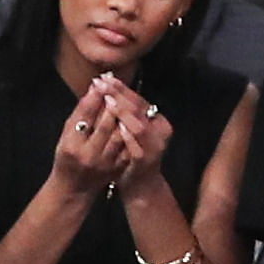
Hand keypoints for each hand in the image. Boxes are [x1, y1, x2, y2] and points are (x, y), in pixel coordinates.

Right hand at [51, 87, 127, 196]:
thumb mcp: (65, 137)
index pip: (85, 117)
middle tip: (115, 84)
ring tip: (123, 97)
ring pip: (120, 133)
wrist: (74, 188)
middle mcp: (89, 155)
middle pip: (106, 123)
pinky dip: (131, 129)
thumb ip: (79, 115)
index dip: (94, 97)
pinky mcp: (118, 167)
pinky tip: (132, 116)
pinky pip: (128, 144)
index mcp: (72, 146)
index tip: (100, 81)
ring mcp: (106, 163)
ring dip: (124, 113)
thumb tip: (94, 88)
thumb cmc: (66, 158)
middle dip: (112, 101)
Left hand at [94, 74, 171, 193]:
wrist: (141, 186)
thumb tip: (107, 88)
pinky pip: (136, 146)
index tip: (105, 77)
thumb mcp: (131, 131)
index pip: (138, 99)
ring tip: (109, 100)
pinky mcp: (146, 161)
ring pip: (139, 125)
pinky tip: (117, 126)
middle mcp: (160, 130)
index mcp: (156, 120)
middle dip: (120, 94)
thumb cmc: (132, 155)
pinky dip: (127, 136)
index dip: (122, 88)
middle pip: (139, 108)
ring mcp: (155, 146)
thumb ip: (125, 113)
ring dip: (123, 112)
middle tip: (103, 82)